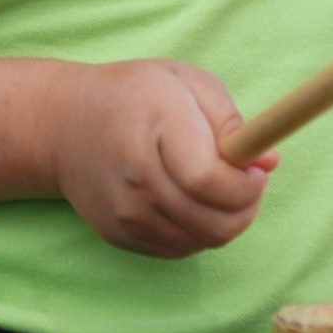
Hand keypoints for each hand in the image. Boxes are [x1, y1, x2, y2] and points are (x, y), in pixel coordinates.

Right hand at [53, 60, 276, 257]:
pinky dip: (199, 231)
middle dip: (246, 207)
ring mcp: (126, 214)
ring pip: (203, 241)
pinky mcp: (121, 235)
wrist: (64, 125)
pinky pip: (181, 248)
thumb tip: (269, 162)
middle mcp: (137, 180)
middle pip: (213, 221)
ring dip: (226, 221)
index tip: (257, 172)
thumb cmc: (136, 95)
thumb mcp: (187, 83)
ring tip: (219, 189)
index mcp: (156, 131)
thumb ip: (231, 121)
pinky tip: (193, 201)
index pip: (209, 180)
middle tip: (248, 184)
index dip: (246, 186)